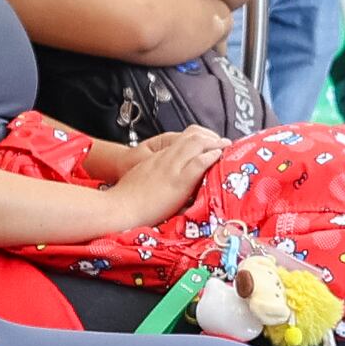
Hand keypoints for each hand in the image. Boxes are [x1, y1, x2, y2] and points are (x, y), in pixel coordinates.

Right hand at [102, 128, 224, 227]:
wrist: (118, 208)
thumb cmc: (126, 200)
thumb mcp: (141, 179)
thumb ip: (156, 177)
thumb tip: (168, 186)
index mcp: (156, 158)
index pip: (181, 139)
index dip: (198, 138)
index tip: (209, 143)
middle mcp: (165, 158)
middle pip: (192, 137)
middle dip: (211, 138)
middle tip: (223, 143)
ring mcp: (172, 168)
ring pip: (197, 144)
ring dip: (215, 144)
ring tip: (226, 147)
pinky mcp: (177, 182)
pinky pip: (198, 163)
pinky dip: (211, 158)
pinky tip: (218, 158)